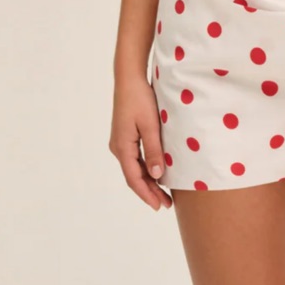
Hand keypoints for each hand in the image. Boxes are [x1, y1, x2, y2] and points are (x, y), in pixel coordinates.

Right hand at [109, 74, 172, 210]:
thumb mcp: (150, 125)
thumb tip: (157, 176)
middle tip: (166, 204)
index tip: (159, 206)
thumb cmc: (140, 99)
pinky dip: (145, 168)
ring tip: (163, 193)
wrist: (129, 79)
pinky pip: (135, 158)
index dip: (146, 194)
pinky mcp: (125, 135)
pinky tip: (156, 172)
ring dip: (148, 180)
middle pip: (134, 176)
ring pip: (135, 168)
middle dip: (149, 191)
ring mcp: (121, 141)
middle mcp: (118, 147)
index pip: (134, 179)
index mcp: (122, 147)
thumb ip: (154, 151)